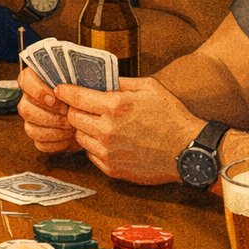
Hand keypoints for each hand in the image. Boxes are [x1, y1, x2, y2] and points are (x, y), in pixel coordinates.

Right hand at [17, 64, 79, 153]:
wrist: (90, 116)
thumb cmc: (83, 96)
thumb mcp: (80, 83)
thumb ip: (70, 82)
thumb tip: (66, 89)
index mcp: (35, 80)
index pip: (25, 81)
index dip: (37, 91)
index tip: (53, 98)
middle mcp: (28, 100)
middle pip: (26, 109)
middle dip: (50, 115)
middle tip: (68, 115)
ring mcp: (30, 120)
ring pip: (31, 128)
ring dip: (54, 130)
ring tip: (72, 127)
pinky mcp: (38, 136)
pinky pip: (40, 143)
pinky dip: (56, 142)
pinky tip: (69, 137)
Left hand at [57, 75, 204, 184]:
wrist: (189, 151)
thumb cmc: (171, 116)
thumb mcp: (149, 88)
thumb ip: (121, 82)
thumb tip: (100, 79)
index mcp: (115, 107)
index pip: (75, 97)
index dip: (65, 91)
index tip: (60, 89)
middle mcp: (107, 130)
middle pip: (73, 118)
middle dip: (75, 110)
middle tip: (84, 107)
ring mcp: (108, 152)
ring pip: (80, 137)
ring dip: (85, 129)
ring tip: (100, 124)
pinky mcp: (112, 169)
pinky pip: (91, 154)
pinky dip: (96, 146)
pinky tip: (110, 140)